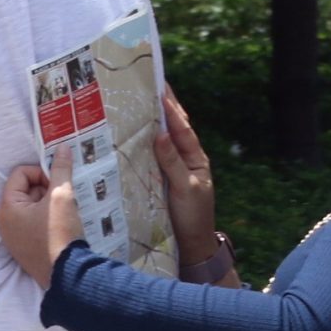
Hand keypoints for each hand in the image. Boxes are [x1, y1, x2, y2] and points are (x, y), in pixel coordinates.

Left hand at [0, 146, 82, 286]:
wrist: (67, 274)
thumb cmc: (60, 233)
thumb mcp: (62, 196)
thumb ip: (61, 169)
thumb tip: (63, 147)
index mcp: (7, 207)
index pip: (20, 174)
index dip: (40, 172)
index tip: (57, 182)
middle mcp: (5, 222)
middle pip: (25, 190)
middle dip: (46, 188)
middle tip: (64, 196)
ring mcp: (13, 237)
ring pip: (31, 207)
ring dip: (49, 203)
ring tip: (66, 210)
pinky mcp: (25, 248)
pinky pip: (34, 223)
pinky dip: (48, 218)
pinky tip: (63, 223)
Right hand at [155, 88, 218, 266]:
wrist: (192, 245)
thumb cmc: (192, 218)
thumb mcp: (184, 189)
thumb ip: (172, 162)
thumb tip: (160, 134)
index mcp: (196, 159)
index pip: (182, 128)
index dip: (171, 108)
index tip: (160, 88)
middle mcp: (185, 160)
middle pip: (174, 129)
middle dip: (163, 108)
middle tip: (150, 85)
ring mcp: (174, 169)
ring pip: (163, 141)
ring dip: (153, 123)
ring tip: (139, 103)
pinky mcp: (162, 180)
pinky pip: (153, 157)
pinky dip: (146, 143)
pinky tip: (134, 135)